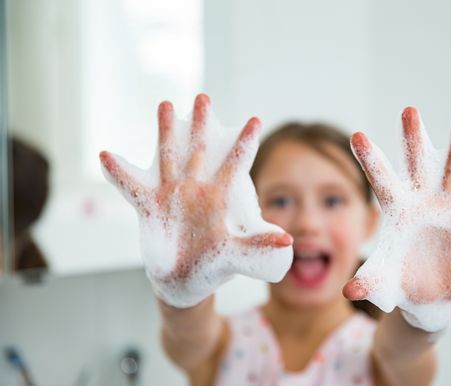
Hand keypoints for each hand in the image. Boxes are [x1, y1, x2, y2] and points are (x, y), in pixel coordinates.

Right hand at [100, 94, 292, 307]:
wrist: (184, 280)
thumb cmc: (212, 265)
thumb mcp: (235, 255)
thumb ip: (257, 246)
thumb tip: (288, 242)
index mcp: (218, 198)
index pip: (235, 164)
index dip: (245, 142)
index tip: (255, 118)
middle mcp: (195, 190)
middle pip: (199, 150)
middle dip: (201, 123)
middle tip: (204, 97)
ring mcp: (171, 196)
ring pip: (168, 157)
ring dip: (165, 132)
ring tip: (165, 104)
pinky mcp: (149, 207)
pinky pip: (131, 187)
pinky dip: (118, 173)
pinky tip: (105, 154)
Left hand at [343, 107, 450, 331]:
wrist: (426, 294)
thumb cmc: (398, 280)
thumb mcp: (381, 281)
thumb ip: (367, 282)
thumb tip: (349, 292)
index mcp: (395, 209)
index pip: (380, 179)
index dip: (370, 159)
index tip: (357, 134)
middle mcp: (421, 200)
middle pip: (416, 164)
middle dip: (413, 138)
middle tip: (409, 109)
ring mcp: (447, 207)